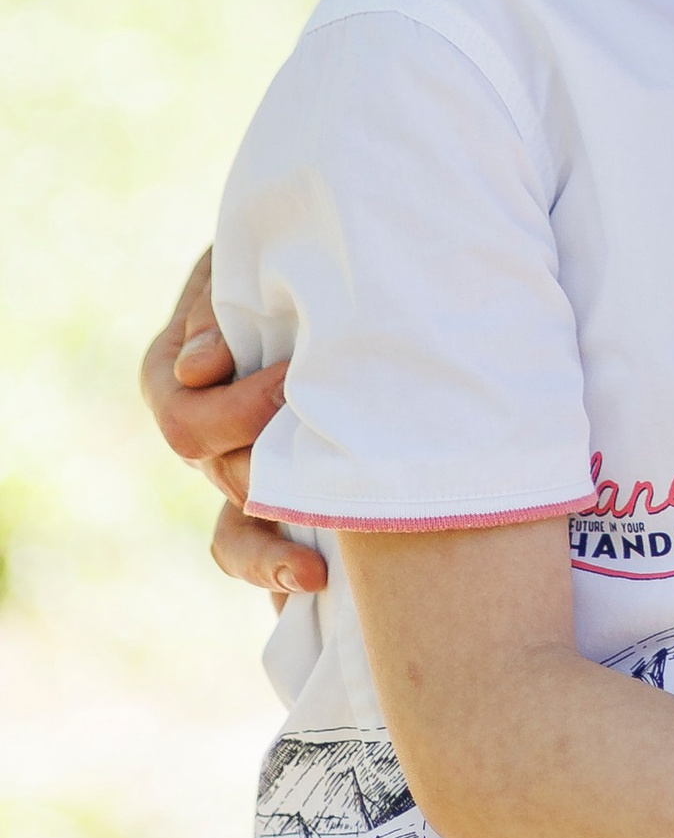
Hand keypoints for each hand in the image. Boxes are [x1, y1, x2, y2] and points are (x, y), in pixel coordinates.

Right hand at [139, 248, 324, 598]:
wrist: (326, 259)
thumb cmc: (278, 253)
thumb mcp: (243, 261)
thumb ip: (220, 310)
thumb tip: (200, 370)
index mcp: (174, 374)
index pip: (187, 421)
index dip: (241, 412)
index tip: (297, 380)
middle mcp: (200, 432)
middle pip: (222, 476)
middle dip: (276, 467)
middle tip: (336, 444)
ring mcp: (236, 465)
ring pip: (237, 527)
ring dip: (271, 549)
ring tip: (313, 570)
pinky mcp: (278, 487)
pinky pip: (262, 546)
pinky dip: (279, 569)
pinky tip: (318, 584)